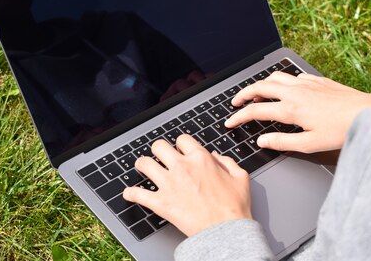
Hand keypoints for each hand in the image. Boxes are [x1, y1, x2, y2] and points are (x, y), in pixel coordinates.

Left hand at [122, 135, 251, 236]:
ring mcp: (169, 184)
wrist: (225, 231)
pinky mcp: (160, 202)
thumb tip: (216, 156)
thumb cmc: (234, 206)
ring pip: (144, 164)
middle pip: (159, 146)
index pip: (182, 139)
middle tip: (160, 157)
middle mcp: (182, 167)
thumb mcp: (240, 177)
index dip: (180, 144)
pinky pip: (137, 194)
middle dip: (158, 150)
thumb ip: (227, 162)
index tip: (180, 151)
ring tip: (143, 168)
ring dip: (142, 165)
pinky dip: (131, 194)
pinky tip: (130, 193)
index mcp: (201, 158)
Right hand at [225, 71, 370, 152]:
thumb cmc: (341, 130)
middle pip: (260, 87)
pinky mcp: (316, 80)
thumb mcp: (310, 144)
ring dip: (261, 84)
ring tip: (257, 95)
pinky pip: (292, 76)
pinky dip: (282, 81)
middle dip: (243, 94)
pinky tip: (286, 90)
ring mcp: (306, 83)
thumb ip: (283, 142)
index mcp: (291, 109)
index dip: (239, 116)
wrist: (366, 113)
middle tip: (236, 102)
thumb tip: (262, 141)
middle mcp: (295, 92)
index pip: (256, 111)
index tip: (230, 122)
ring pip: (275, 77)